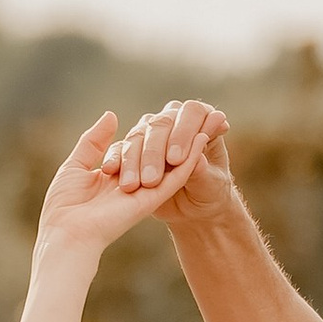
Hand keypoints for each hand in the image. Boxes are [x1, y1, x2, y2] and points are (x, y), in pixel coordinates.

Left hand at [35, 110, 223, 258]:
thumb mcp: (75, 166)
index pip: (137, 150)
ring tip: (206, 121)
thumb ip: (94, 142)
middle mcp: (132, 184)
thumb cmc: (64, 205)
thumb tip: (112, 115)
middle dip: (175, 136)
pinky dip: (191, 157)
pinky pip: (177, 177)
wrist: (67, 233)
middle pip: (158, 155)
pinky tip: (202, 138)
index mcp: (113, 178)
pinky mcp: (152, 199)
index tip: (164, 118)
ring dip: (189, 143)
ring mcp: (144, 192)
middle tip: (193, 116)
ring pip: (172, 165)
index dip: (151, 135)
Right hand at [100, 97, 231, 224]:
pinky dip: (115, 158)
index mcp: (201, 121)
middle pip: (161, 122)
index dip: (183, 132)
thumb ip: (204, 173)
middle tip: (153, 178)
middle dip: (155, 151)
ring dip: (134, 159)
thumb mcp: (211, 186)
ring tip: (134, 185)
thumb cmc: (210, 191)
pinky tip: (110, 170)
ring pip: (138, 135)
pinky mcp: (133, 148)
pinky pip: (120, 147)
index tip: (176, 159)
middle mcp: (175, 121)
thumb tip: (198, 161)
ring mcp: (152, 132)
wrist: (194, 209)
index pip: (192, 112)